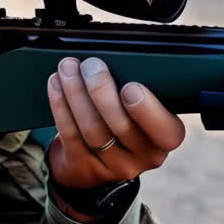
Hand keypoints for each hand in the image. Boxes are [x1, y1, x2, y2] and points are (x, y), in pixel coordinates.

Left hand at [46, 57, 185, 190]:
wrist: (95, 156)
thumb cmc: (125, 118)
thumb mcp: (144, 107)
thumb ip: (141, 88)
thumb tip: (120, 56)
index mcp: (166, 139)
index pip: (166, 133)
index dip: (148, 111)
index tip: (131, 86)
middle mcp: (143, 158)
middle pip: (121, 126)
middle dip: (101, 90)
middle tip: (90, 65)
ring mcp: (113, 166)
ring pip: (92, 129)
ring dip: (76, 93)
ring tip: (68, 67)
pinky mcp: (84, 167)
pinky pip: (71, 134)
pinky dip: (61, 105)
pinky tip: (56, 84)